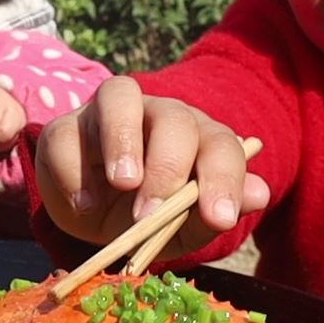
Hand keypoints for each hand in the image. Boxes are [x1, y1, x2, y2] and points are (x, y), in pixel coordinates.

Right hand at [34, 76, 268, 256]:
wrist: (93, 217)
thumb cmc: (147, 216)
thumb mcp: (183, 227)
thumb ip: (214, 212)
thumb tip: (260, 194)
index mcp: (197, 138)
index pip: (221, 145)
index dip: (224, 179)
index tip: (218, 218)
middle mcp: (157, 114)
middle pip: (173, 117)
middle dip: (167, 166)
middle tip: (152, 213)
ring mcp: (107, 114)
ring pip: (118, 95)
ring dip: (122, 140)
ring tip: (123, 185)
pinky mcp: (64, 128)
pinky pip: (65, 133)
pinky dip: (74, 172)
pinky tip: (84, 206)